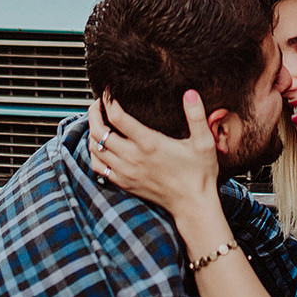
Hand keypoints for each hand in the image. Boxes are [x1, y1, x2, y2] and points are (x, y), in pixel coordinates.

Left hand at [92, 90, 220, 220]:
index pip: (118, 117)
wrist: (192, 205)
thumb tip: (191, 93)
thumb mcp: (204, 142)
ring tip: (98, 121)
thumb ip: (197, 116)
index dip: (109, 101)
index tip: (109, 91)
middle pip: (99, 132)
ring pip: (95, 149)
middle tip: (99, 103)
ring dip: (92, 133)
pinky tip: (100, 146)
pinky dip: (94, 154)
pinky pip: (99, 167)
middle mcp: (133, 158)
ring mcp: (126, 172)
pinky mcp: (124, 183)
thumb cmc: (199, 173)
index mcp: (149, 144)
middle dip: (94, 113)